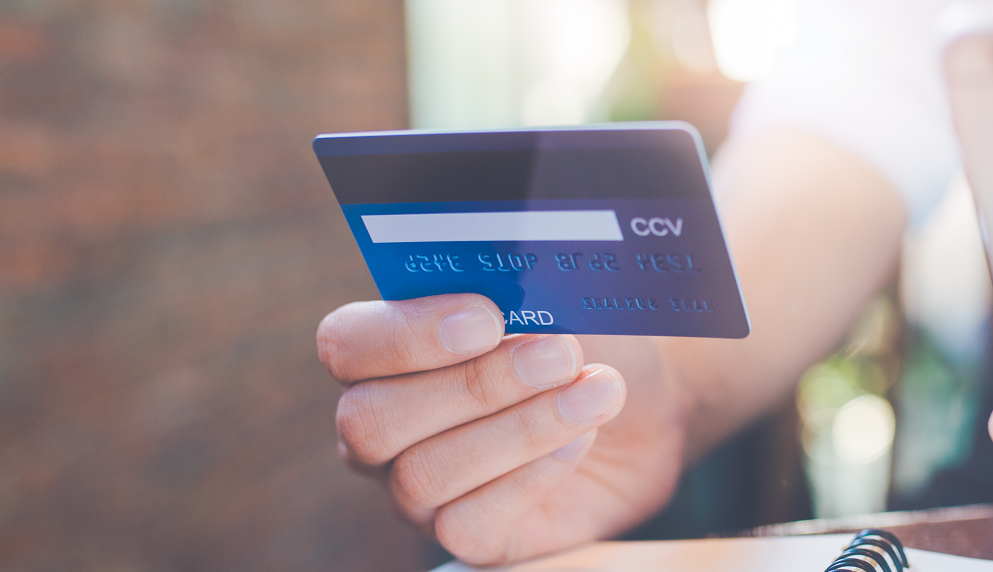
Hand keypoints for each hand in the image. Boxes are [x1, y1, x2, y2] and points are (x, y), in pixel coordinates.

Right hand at [317, 294, 687, 564]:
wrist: (645, 406)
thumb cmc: (585, 340)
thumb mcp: (560, 299)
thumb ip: (522, 287)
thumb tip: (519, 290)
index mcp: (384, 353)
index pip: (348, 344)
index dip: (406, 334)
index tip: (488, 318)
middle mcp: (383, 427)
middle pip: (372, 421)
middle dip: (475, 385)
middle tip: (561, 356)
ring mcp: (417, 491)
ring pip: (425, 474)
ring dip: (522, 428)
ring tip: (597, 391)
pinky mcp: (469, 538)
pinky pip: (466, 525)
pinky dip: (532, 477)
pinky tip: (582, 440)